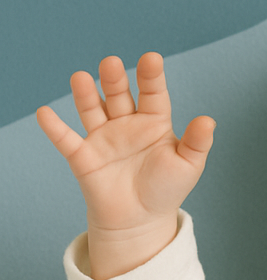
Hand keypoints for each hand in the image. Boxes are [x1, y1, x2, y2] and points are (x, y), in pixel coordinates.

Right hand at [37, 52, 214, 278]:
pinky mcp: (84, 157)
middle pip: (119, 96)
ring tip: (80, 77)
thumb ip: (198, 143)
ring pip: (93, 110)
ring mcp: (104, 138)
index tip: (151, 59)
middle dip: (115, 80)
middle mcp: (127, 124)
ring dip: (86, 95)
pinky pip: (67, 140)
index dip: (151, 77)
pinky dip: (55, 128)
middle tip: (111, 63)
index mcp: (154, 122)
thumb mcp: (188, 166)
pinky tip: (45, 113)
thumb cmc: (166, 189)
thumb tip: (209, 120)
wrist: (141, 221)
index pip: (153, 94)